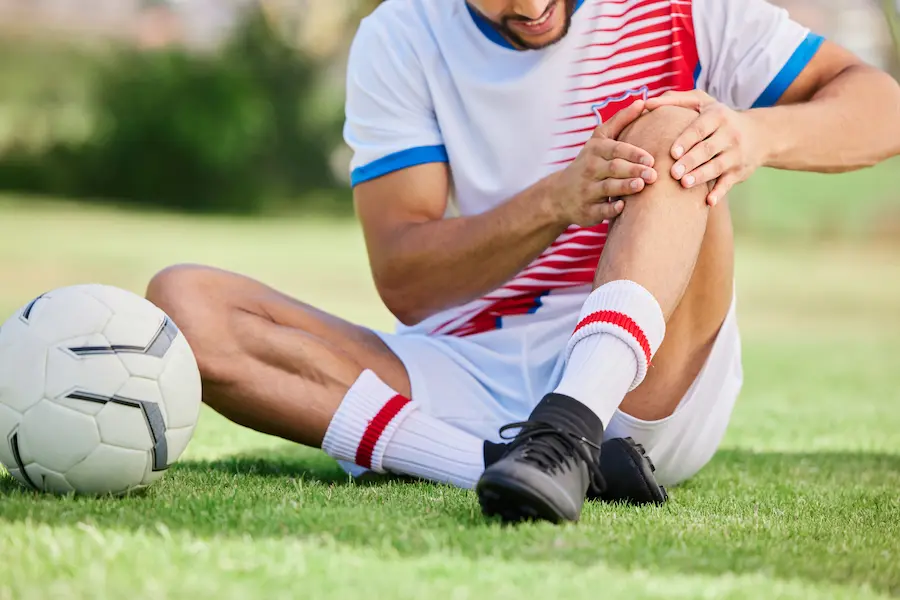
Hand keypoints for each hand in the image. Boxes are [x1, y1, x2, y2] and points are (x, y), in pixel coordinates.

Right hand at [546, 100, 658, 226]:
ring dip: (624, 187)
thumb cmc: (589, 163)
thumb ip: (620, 121)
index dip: (633, 154)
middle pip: (613, 168)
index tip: (651, 159)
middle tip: (653, 174)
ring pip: (607, 188)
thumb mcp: (599, 139)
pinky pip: (599, 210)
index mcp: (595, 150)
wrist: (560, 194)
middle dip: (633, 170)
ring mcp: (587, 191)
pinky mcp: (586, 211)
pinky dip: (610, 209)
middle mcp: (589, 169)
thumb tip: (643, 102)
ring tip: (641, 186)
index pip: (615, 149)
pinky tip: (622, 207)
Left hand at [645, 90, 765, 205]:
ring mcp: (736, 155)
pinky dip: (720, 193)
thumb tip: (646, 103)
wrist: (759, 134)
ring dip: (701, 176)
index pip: (700, 128)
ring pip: (717, 167)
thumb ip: (675, 100)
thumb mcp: (702, 102)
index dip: (687, 140)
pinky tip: (708, 202)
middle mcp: (729, 134)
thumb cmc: (717, 117)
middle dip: (691, 161)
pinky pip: (729, 184)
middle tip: (673, 172)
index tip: (672, 152)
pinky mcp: (739, 172)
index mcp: (718, 116)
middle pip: (708, 149)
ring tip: (684, 184)